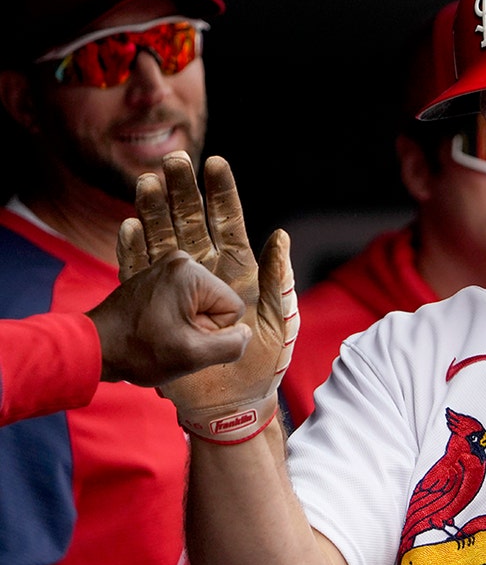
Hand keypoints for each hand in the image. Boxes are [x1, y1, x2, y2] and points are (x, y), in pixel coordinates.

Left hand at [89, 250, 250, 385]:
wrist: (93, 347)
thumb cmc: (138, 351)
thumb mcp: (193, 356)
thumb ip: (232, 345)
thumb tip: (244, 333)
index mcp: (191, 273)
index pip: (232, 309)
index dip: (213, 332)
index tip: (183, 337)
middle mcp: (180, 260)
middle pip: (217, 303)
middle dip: (200, 326)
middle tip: (170, 337)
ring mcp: (166, 266)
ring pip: (201, 303)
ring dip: (187, 323)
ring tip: (159, 332)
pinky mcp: (156, 275)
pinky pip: (184, 299)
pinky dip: (174, 316)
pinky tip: (154, 326)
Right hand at [118, 151, 298, 443]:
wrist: (229, 405)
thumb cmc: (261, 367)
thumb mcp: (276, 322)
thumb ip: (278, 281)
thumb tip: (280, 236)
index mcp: (240, 271)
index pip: (230, 222)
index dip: (222, 192)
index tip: (214, 162)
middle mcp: (209, 273)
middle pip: (193, 222)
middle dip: (182, 190)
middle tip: (172, 159)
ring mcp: (180, 289)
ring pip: (163, 239)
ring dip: (153, 211)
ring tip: (144, 182)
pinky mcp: (159, 308)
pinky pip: (141, 273)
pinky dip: (133, 250)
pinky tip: (127, 227)